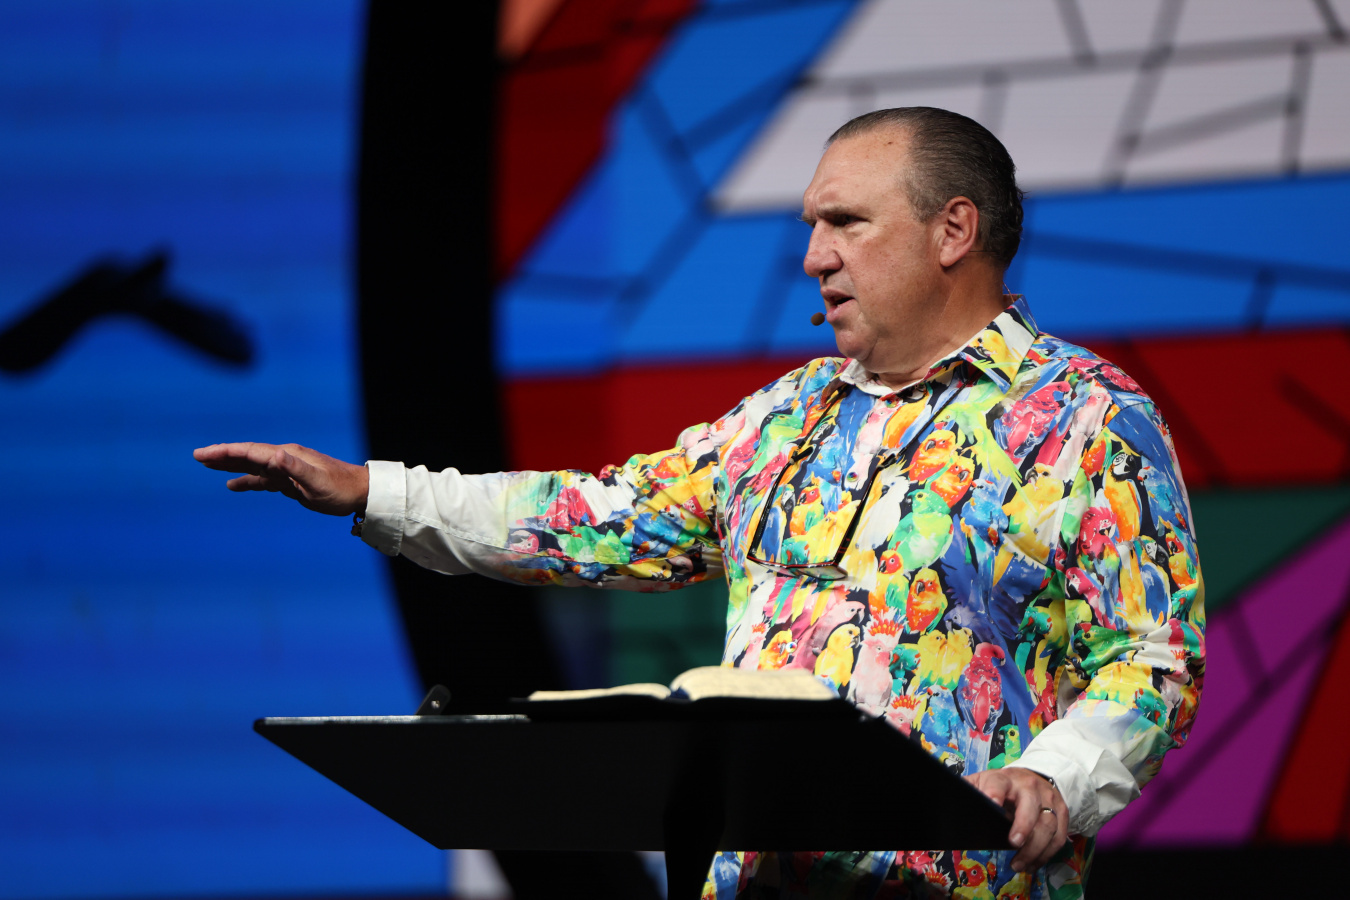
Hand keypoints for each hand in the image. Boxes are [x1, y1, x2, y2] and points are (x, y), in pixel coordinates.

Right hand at [193, 442, 368, 516]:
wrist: (359, 493)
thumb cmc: (339, 489)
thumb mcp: (317, 482)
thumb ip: (295, 469)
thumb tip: (274, 455)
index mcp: (288, 456)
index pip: (251, 452)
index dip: (227, 452)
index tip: (205, 454)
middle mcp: (284, 459)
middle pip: (247, 455)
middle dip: (222, 454)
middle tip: (197, 455)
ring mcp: (286, 469)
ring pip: (252, 465)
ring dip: (230, 465)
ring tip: (207, 465)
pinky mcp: (290, 481)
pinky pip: (262, 479)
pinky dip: (245, 480)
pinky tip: (231, 485)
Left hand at [965, 768, 1067, 873]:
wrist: (1031, 777)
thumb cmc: (1002, 786)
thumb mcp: (983, 782)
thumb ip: (971, 791)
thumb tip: (950, 803)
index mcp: (1004, 779)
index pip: (998, 783)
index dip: (994, 792)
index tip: (992, 803)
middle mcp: (1029, 787)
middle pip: (1030, 806)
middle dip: (1023, 826)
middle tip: (1013, 844)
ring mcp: (1048, 799)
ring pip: (1048, 824)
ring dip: (1034, 849)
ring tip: (1019, 864)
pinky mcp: (1061, 812)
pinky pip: (1059, 836)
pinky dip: (1047, 853)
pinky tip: (1033, 863)